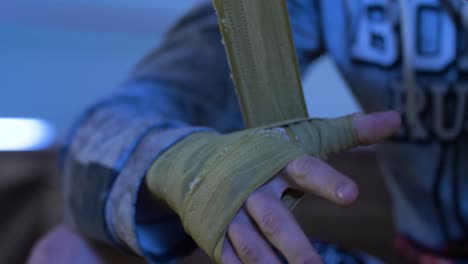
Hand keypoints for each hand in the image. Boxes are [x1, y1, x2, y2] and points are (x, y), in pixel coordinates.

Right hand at [221, 111, 400, 263]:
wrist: (197, 158)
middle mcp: (253, 186)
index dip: (326, 181)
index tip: (352, 194)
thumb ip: (349, 131)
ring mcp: (231, 211)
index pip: (305, 169)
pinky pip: (229, 256)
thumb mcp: (301, 137)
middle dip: (297, 247)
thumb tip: (397, 119)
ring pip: (251, 244)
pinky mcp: (215, 230)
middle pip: (276, 219)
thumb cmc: (261, 151)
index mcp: (277, 161)